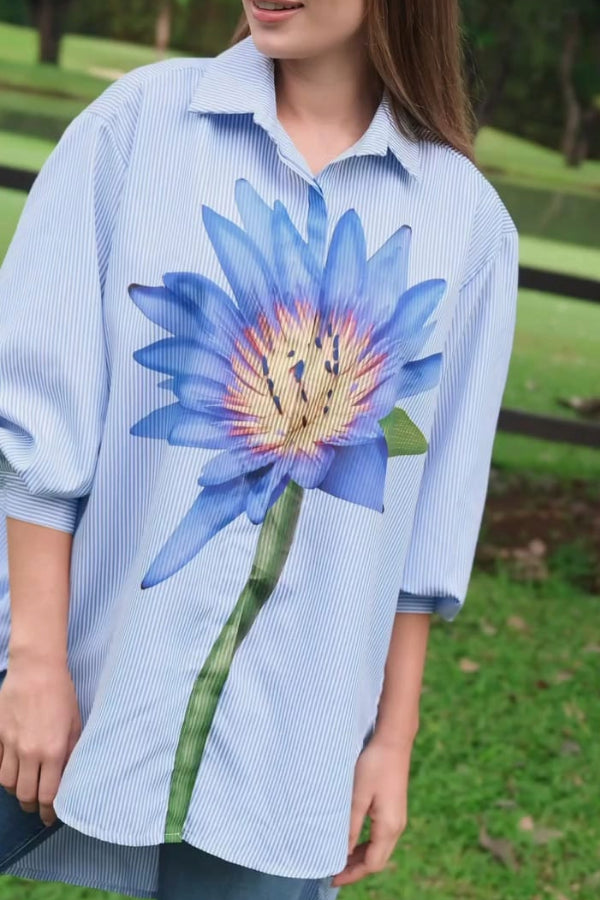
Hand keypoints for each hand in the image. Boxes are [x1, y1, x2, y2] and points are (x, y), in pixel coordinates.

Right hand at [0, 657, 81, 825]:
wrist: (36, 669)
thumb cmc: (61, 693)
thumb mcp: (75, 723)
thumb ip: (71, 752)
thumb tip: (68, 775)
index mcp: (53, 751)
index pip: (47, 795)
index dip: (48, 811)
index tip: (50, 816)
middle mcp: (29, 752)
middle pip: (24, 794)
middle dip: (31, 806)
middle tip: (36, 808)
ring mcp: (10, 744)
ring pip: (7, 783)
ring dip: (16, 791)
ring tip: (24, 790)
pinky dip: (4, 773)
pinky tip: (12, 771)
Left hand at [331, 735, 411, 887]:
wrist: (394, 741)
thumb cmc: (374, 765)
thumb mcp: (358, 796)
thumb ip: (350, 826)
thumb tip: (342, 853)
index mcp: (389, 827)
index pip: (371, 864)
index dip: (352, 874)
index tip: (332, 878)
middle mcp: (397, 827)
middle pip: (377, 860)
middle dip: (355, 869)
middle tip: (332, 871)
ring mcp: (397, 818)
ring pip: (379, 849)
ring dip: (360, 856)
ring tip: (338, 858)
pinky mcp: (394, 809)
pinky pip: (381, 836)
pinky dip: (366, 844)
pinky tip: (352, 839)